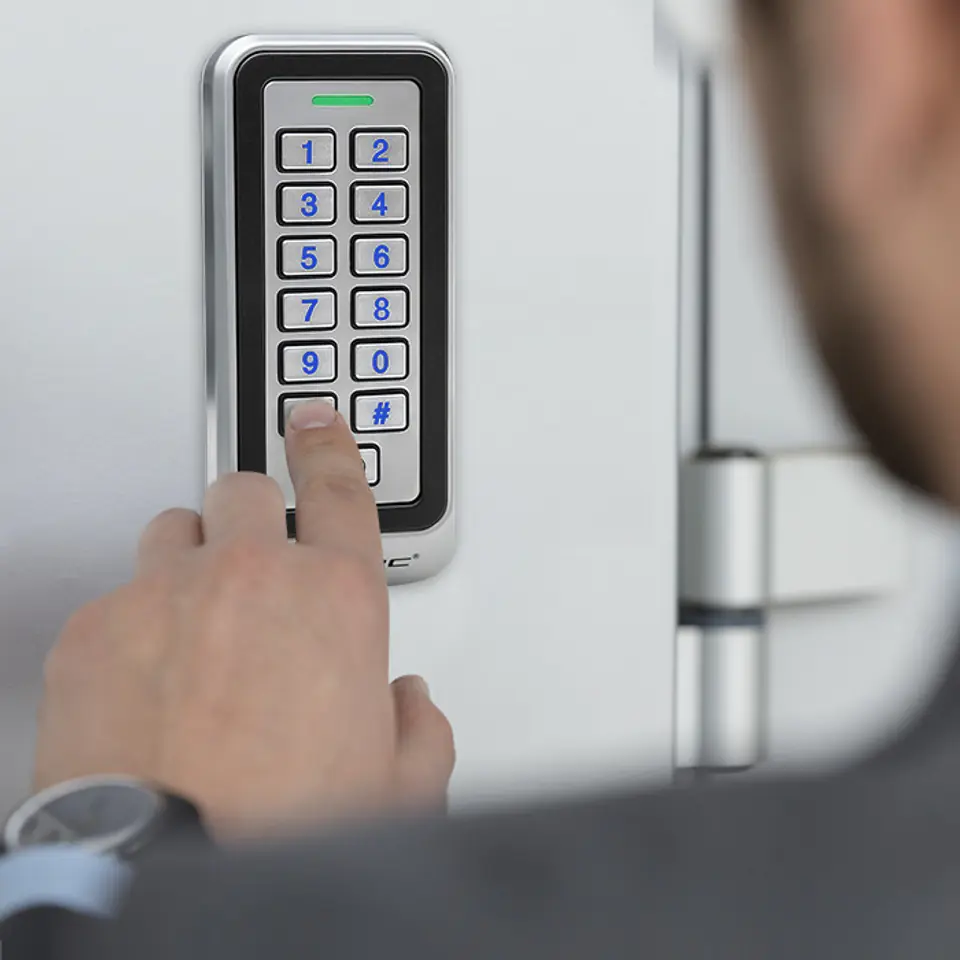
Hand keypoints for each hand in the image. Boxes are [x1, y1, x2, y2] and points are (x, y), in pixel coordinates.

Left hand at [33, 400, 454, 839]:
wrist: (170, 868)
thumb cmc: (281, 825)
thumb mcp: (398, 786)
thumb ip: (419, 727)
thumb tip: (408, 707)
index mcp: (335, 598)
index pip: (339, 486)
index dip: (330, 444)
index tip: (316, 421)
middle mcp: (251, 577)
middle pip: (246, 489)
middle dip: (255, 517)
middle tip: (255, 567)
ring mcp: (167, 593)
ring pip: (177, 528)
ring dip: (194, 560)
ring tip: (200, 623)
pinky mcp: (96, 627)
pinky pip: (118, 596)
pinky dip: (136, 624)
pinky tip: (147, 683)